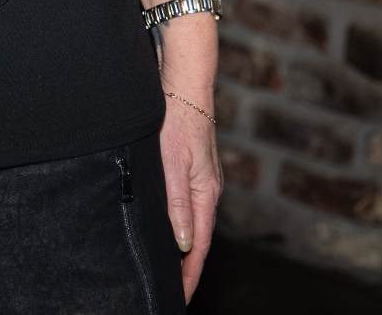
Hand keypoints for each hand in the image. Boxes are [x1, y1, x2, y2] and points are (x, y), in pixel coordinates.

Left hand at [159, 90, 221, 300]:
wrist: (185, 88)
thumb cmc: (177, 123)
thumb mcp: (172, 166)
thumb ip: (178, 205)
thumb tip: (184, 243)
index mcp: (206, 195)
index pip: (198, 247)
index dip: (189, 274)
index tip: (179, 297)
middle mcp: (209, 191)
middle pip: (199, 240)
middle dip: (188, 268)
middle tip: (174, 290)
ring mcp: (205, 181)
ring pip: (195, 223)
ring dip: (185, 249)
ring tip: (173, 269)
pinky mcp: (196, 170)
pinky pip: (191, 207)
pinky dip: (183, 226)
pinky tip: (173, 229)